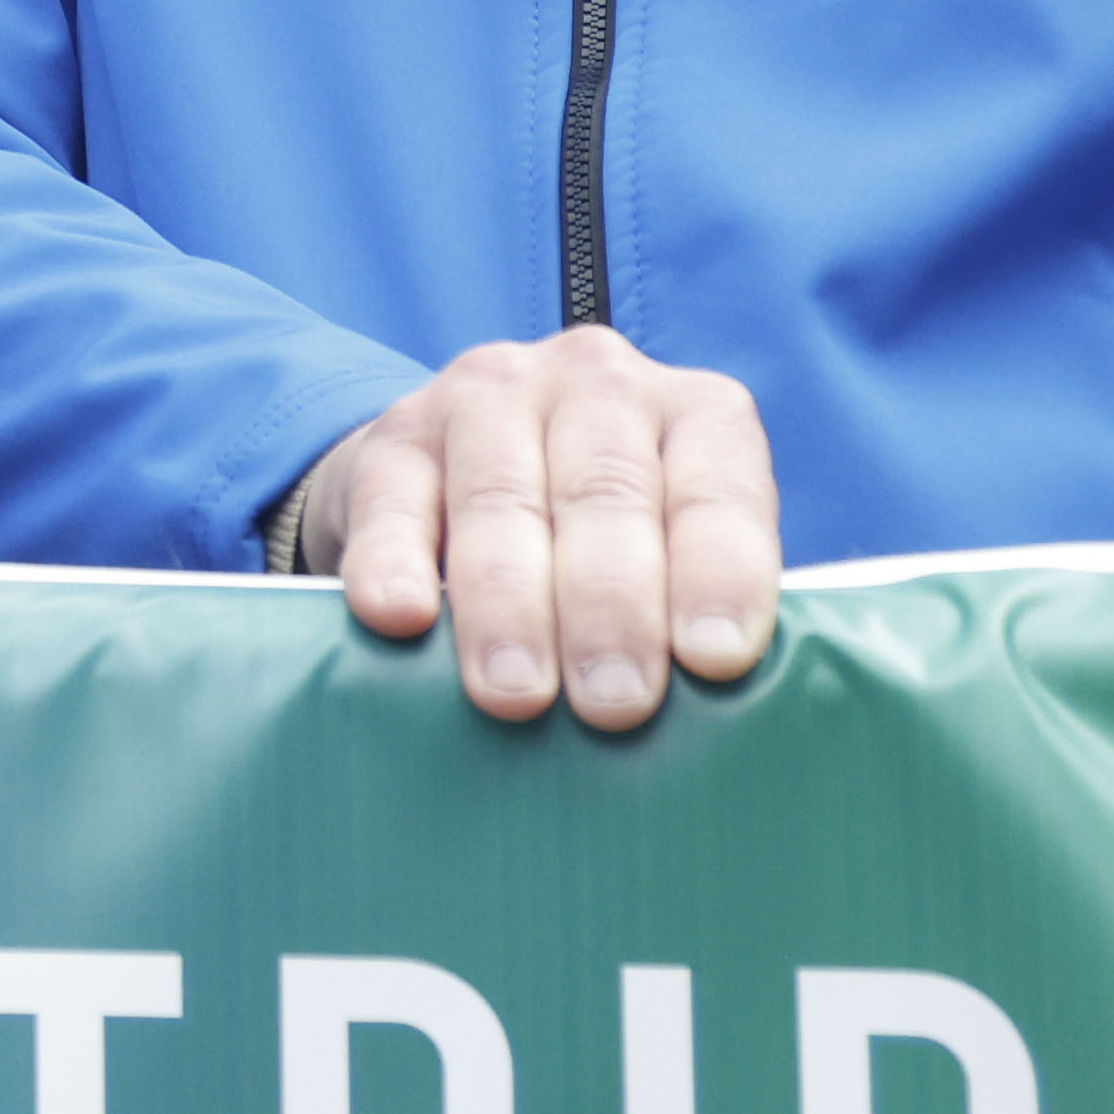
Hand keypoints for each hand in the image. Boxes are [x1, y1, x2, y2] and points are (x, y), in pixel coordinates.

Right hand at [280, 327, 778, 732]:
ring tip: (514, 694)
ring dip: (509, 602)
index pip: (719, 489)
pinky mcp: (397, 432)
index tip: (713, 659)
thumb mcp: (671, 561)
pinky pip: (393, 497)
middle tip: (614, 703)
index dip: (720, 573)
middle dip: (612, 605)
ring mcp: (490, 396)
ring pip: (501, 495)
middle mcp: (599, 385)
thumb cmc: (600, 554)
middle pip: (607, 492)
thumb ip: (692, 619)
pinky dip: (395, 561)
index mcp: (695, 414)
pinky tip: (401, 618)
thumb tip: (715, 728)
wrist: (461, 483)